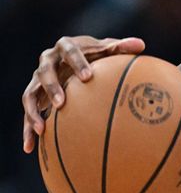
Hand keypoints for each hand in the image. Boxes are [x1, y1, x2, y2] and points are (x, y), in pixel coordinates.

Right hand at [21, 36, 145, 152]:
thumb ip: (120, 47)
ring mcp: (37, 79)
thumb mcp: (106, 50)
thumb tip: (140, 44)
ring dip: (33, 111)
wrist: (76, 58)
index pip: (70, 52)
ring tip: (42, 129)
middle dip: (52, 88)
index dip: (77, 63)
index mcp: (65, 46)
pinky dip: (27, 130)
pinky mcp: (34, 96)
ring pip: (30, 95)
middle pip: (45, 73)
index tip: (88, 77)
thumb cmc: (96, 54)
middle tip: (62, 104)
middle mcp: (47, 62)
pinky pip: (28, 113)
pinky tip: (30, 147)